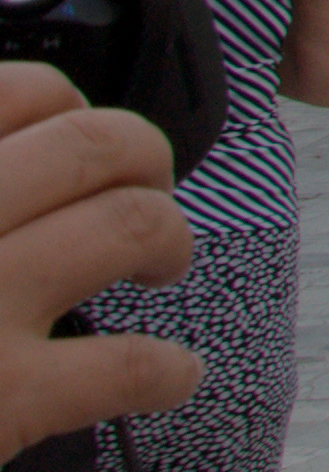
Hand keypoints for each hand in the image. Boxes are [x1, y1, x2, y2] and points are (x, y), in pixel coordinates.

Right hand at [0, 67, 197, 463]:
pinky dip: (165, 370)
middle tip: (144, 190)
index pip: (23, 94)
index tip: (74, 140)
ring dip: (169, 239)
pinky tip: (169, 376)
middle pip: (96, 146)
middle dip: (145, 160)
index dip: (71, 114)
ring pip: (129, 227)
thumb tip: (13, 145)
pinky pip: (123, 365)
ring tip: (160, 264)